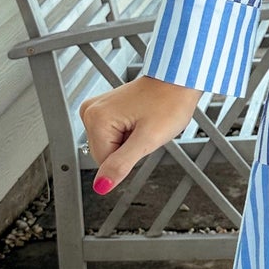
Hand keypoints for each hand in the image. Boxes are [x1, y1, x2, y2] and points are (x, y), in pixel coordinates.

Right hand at [79, 74, 204, 192]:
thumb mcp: (148, 140)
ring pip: (110, 146)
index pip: (104, 162)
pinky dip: (129, 133)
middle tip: (145, 129)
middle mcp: (90, 111)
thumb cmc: (169, 103)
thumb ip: (121, 164)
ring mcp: (97, 108)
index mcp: (96, 119)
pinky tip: (139, 120)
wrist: (178, 82)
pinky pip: (113, 134)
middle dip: (128, 148)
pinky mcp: (105, 108)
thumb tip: (101, 186)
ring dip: (129, 141)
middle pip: (105, 154)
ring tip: (143, 123)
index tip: (142, 136)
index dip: (129, 156)